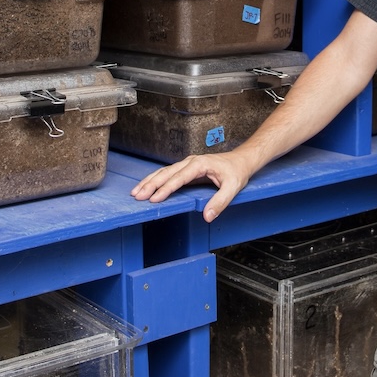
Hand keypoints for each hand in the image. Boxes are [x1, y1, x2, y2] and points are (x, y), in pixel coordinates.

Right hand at [131, 151, 252, 221]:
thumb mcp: (233, 187)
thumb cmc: (237, 172)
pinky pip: (168, 174)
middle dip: (151, 184)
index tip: (154, 198)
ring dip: (149, 181)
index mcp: (200, 164)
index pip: (179, 177)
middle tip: (138, 196)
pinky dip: (156, 180)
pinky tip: (147, 187)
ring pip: (164, 172)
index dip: (166, 188)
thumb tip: (207, 216)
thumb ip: (220, 202)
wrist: (241, 160)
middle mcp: (191, 162)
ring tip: (136, 192)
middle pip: (167, 173)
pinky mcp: (187, 168)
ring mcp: (188, 164)